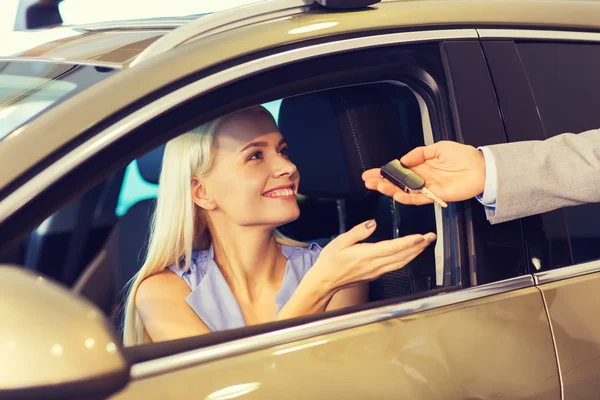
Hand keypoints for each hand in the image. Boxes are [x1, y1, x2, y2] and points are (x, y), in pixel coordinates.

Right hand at [307, 220, 435, 294]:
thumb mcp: (340, 242)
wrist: (325, 282)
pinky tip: (410, 254)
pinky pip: (395, 266)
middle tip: (431, 237)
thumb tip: (372, 223)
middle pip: (402, 256)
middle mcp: (374, 265)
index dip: (409, 242)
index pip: (393, 248)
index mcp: (366, 255)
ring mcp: (376, 271)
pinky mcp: (375, 274)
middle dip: (418, 246)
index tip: (421, 236)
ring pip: (401, 262)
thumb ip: (358, 232)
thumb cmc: (330, 261)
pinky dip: (406, 259)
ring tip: (424, 243)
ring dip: (415, 253)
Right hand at [362, 141, 486, 205]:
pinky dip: (406, 197)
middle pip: (397, 182)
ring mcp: (427, 188)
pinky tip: (396, 195)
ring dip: (390, 190)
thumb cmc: (464, 157)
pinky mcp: (435, 196)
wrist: (481, 168)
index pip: (398, 171)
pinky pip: (418, 199)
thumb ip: (419, 153)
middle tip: (368, 182)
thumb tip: (403, 159)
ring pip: (404, 192)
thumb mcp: (438, 147)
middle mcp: (422, 179)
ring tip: (378, 187)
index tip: (371, 173)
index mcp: (421, 166)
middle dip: (381, 182)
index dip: (384, 172)